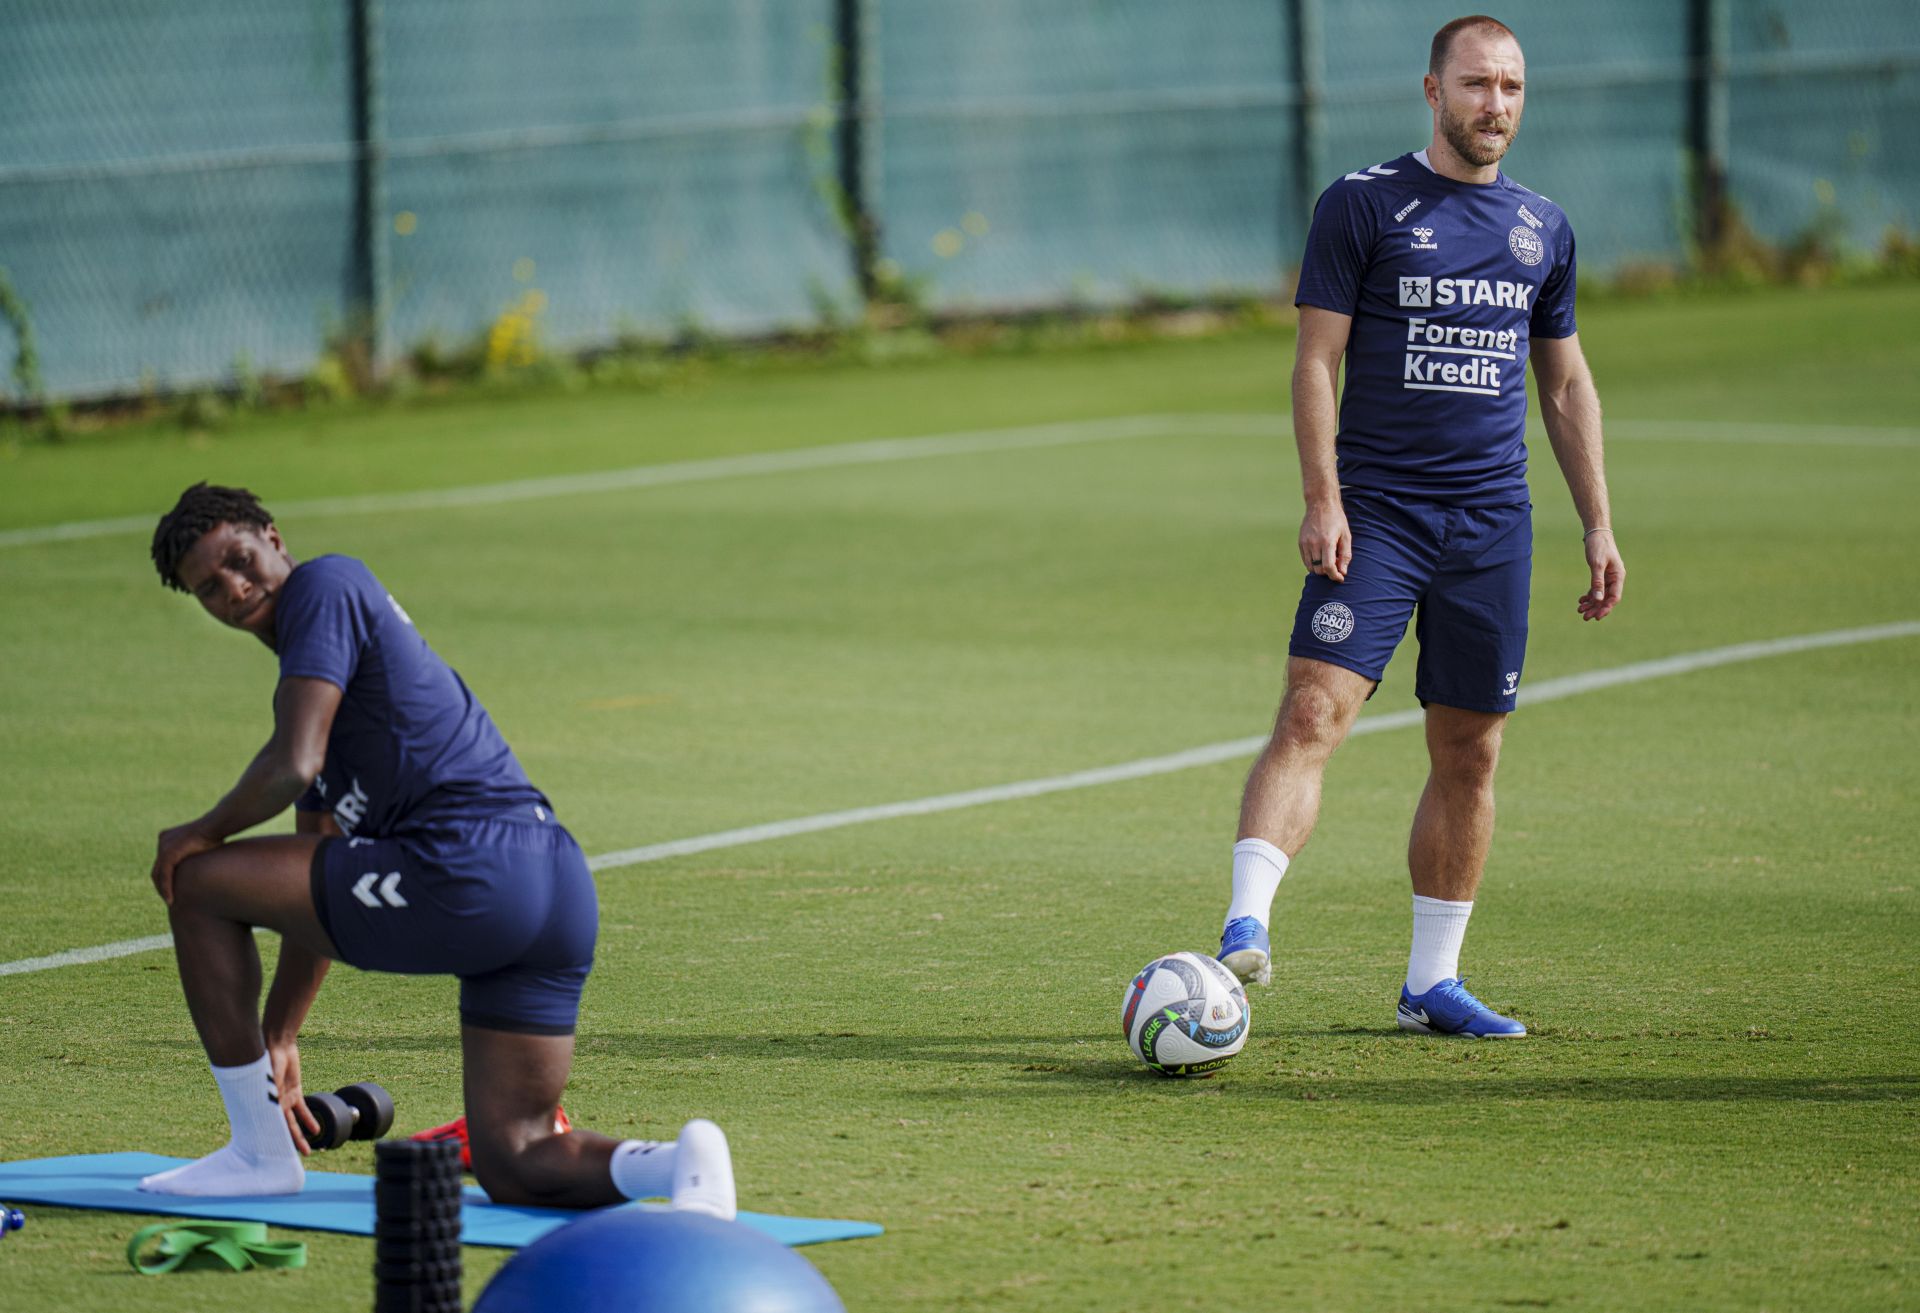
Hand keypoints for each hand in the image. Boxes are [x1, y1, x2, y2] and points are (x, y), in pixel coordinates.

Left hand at [151, 823, 219, 904]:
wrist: (216, 825)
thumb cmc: (216, 835)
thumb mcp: (200, 847)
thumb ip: (193, 856)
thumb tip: (200, 868)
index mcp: (167, 837)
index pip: (162, 862)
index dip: (165, 877)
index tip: (173, 889)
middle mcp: (162, 841)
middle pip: (157, 869)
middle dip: (161, 886)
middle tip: (169, 899)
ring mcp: (164, 846)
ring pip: (158, 874)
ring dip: (163, 890)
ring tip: (170, 902)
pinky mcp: (169, 853)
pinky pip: (164, 874)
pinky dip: (166, 887)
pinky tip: (170, 899)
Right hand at [268, 1035, 320, 1154]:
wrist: (277, 1044)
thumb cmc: (267, 1059)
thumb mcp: (270, 1077)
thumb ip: (274, 1091)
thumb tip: (278, 1107)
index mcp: (263, 1103)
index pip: (269, 1127)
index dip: (273, 1140)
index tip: (275, 1155)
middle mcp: (273, 1105)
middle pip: (282, 1129)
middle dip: (288, 1144)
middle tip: (294, 1159)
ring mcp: (284, 1099)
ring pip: (293, 1123)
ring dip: (300, 1137)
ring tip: (308, 1151)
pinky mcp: (294, 1091)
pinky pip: (303, 1109)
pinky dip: (309, 1119)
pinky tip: (316, 1130)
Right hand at [1299, 498, 1352, 582]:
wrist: (1320, 504)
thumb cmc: (1337, 520)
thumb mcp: (1346, 536)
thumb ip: (1345, 555)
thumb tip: (1342, 572)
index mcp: (1327, 542)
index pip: (1328, 567)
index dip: (1335, 576)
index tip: (1340, 578)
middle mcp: (1314, 543)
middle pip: (1319, 569)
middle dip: (1328, 572)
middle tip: (1336, 565)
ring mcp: (1305, 543)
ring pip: (1311, 567)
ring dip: (1320, 569)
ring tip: (1328, 560)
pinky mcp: (1301, 542)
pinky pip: (1306, 560)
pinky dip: (1313, 563)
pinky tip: (1320, 556)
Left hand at [1577, 529, 1624, 620]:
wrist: (1596, 533)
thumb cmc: (1598, 546)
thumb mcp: (1596, 565)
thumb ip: (1597, 582)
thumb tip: (1597, 599)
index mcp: (1618, 576)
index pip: (1614, 597)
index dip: (1605, 608)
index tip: (1596, 617)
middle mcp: (1615, 578)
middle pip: (1607, 598)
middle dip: (1596, 608)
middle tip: (1584, 617)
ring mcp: (1608, 576)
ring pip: (1600, 595)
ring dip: (1591, 603)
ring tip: (1580, 610)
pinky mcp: (1601, 574)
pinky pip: (1596, 589)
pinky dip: (1589, 595)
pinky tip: (1581, 601)